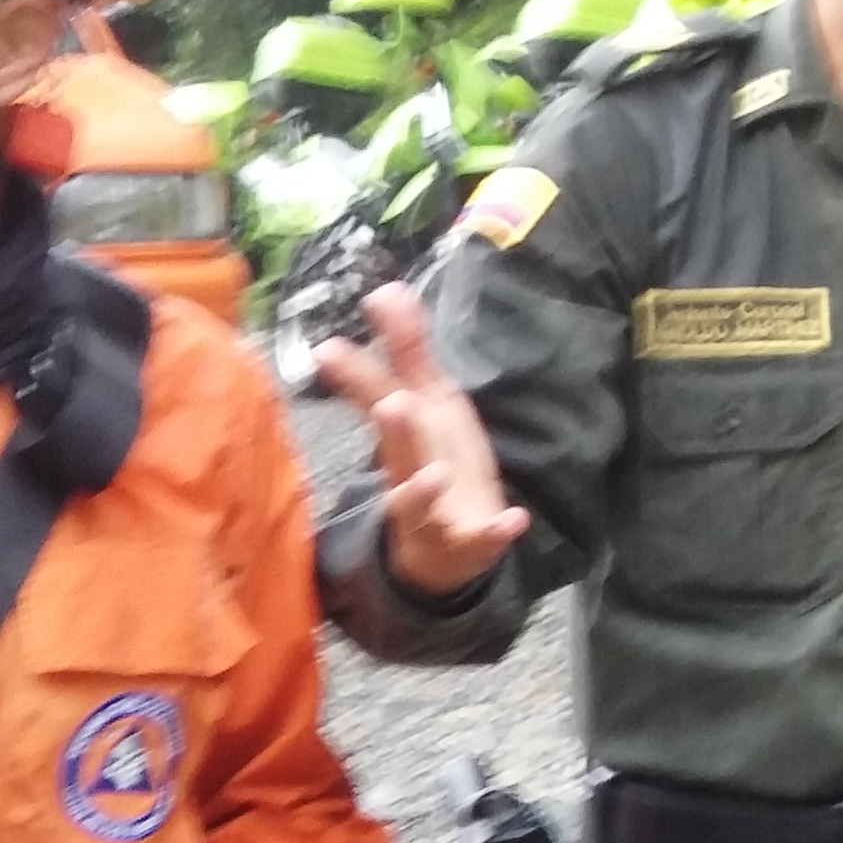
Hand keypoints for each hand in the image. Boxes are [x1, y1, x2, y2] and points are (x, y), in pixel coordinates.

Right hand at [317, 284, 530, 595]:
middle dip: (395, 430)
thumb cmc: (434, 465)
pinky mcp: (466, 543)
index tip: (327, 348)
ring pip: (421, 504)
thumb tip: (388, 289)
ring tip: (438, 472)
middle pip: (398, 452)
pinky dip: (496, 532)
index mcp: (404, 436)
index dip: (357, 376)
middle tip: (391, 404)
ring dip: (426, 488)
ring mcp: (434, 514)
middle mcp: (409, 472)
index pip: (378, 401)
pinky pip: (481, 539)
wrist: (446, 553)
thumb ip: (407, 351)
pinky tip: (515, 520)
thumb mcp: (426, 406)